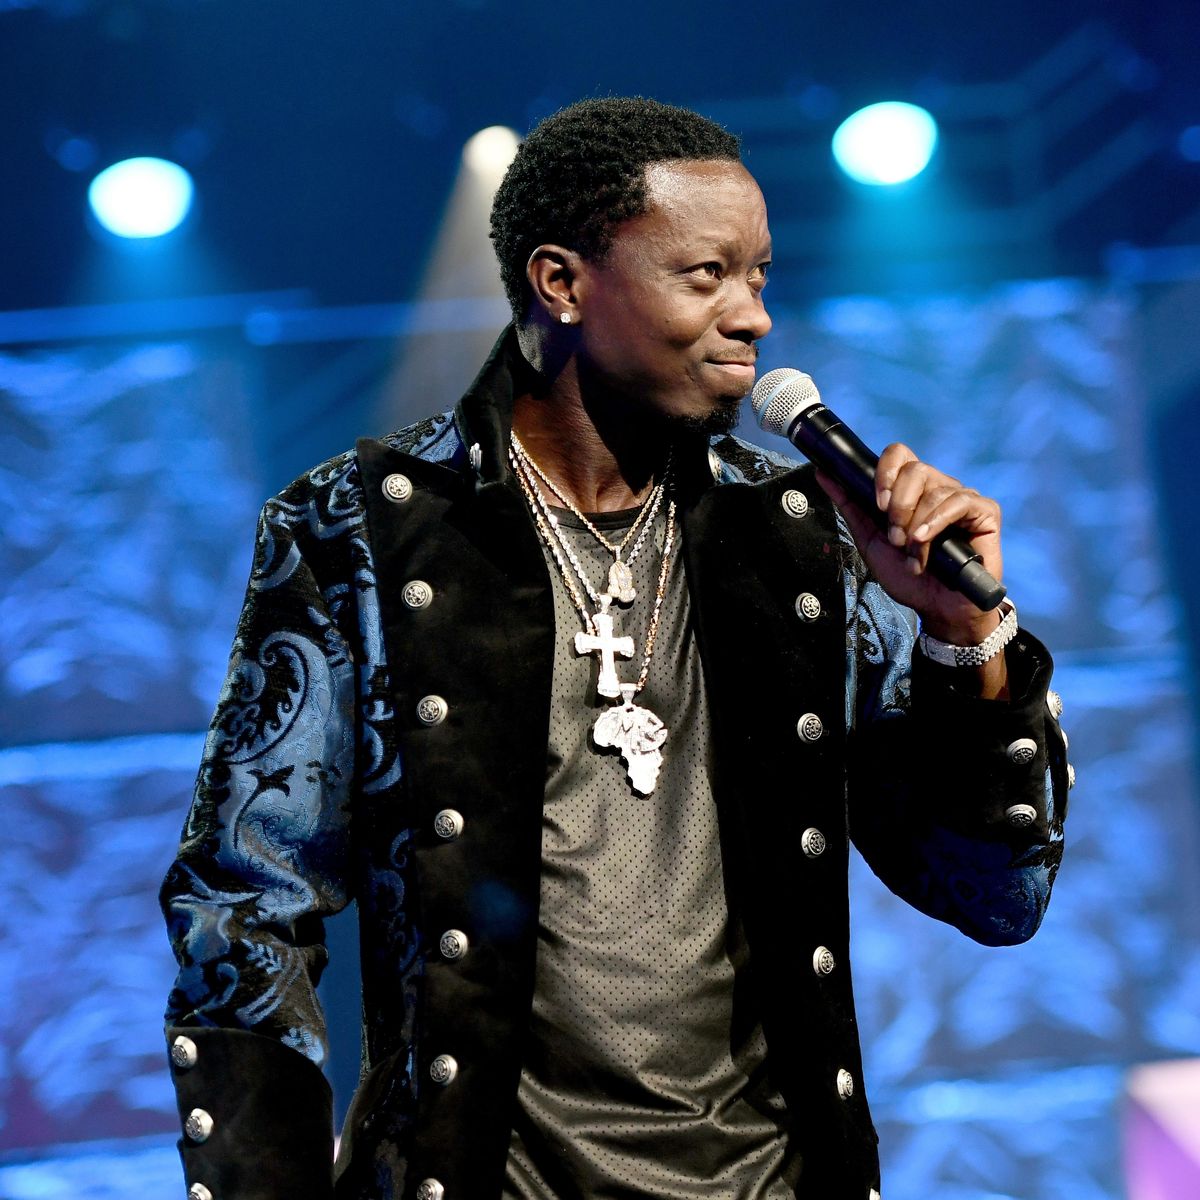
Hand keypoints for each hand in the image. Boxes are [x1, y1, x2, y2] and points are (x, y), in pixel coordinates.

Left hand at [815, 443, 1004, 645]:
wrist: (936, 608)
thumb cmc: (907, 576)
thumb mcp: (870, 540)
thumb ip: (850, 505)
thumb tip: (823, 473)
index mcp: (912, 490)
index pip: (899, 454)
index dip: (885, 472)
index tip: (877, 504)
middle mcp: (938, 487)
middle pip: (915, 468)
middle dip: (898, 506)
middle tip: (895, 537)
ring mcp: (962, 497)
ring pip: (934, 489)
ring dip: (915, 525)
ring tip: (911, 551)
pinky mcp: (985, 511)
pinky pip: (959, 501)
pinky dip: (937, 522)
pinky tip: (926, 541)